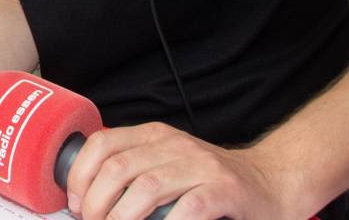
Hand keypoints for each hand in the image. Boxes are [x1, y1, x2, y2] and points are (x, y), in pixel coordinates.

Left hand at [66, 123, 287, 219]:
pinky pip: (187, 207)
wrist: (272, 181)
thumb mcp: (168, 164)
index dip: (79, 176)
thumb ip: (134, 171)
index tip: (76, 204)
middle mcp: (176, 145)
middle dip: (96, 203)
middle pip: (117, 168)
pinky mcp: (224, 190)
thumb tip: (86, 198)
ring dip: (121, 216)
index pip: (102, 144)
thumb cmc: (212, 181)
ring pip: (145, 187)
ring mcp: (201, 167)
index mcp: (155, 136)